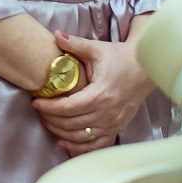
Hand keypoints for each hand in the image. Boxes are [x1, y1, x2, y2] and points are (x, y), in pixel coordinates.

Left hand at [34, 30, 152, 156]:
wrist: (145, 68)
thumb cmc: (120, 58)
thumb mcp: (97, 49)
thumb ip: (75, 44)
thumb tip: (56, 35)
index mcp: (100, 94)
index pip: (67, 107)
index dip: (49, 107)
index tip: (36, 103)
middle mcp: (106, 113)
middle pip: (70, 124)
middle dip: (51, 119)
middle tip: (39, 111)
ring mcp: (113, 123)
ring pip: (80, 137)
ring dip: (60, 133)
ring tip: (48, 123)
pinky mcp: (117, 128)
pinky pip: (95, 145)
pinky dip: (79, 147)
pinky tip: (65, 143)